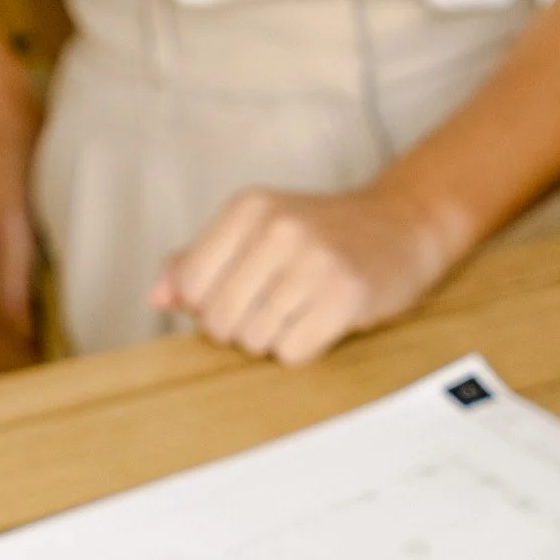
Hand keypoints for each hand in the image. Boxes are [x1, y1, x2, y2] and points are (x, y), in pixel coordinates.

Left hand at [151, 184, 461, 365]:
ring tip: (299, 313)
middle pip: (221, 321)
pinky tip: (320, 324)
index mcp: (249, 207)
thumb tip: (157, 296)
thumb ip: (201, 260)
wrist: (402, 226)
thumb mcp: (256, 230)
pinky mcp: (346, 296)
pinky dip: (303, 350)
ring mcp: (314, 261)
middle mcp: (279, 227)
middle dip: (241, 330)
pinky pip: (294, 352)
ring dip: (273, 341)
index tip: (238, 297)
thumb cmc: (321, 236)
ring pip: (256, 340)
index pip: (193, 287)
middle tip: (273, 311)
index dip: (208, 308)